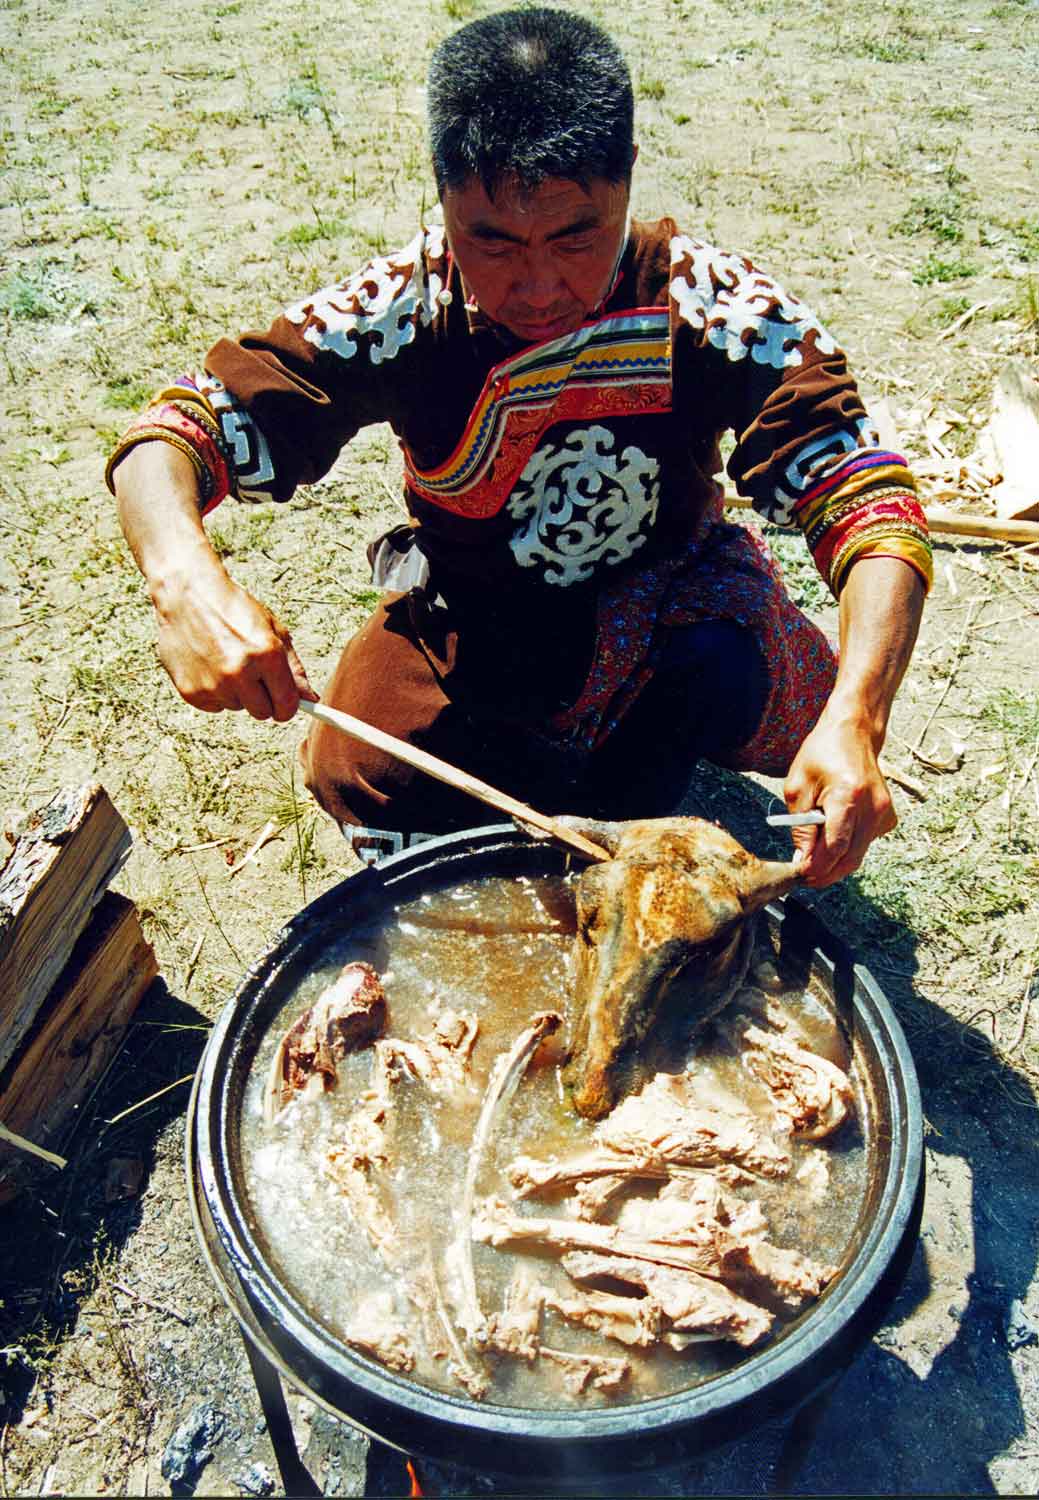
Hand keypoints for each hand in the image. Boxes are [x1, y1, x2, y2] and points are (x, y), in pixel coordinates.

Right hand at [153, 566, 316, 720]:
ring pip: (237, 707)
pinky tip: (210, 666)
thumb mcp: (272, 630)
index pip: (287, 705)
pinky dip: (215, 692)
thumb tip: (310, 697)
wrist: (186, 595)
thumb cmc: (232, 609)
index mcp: (266, 655)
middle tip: (253, 673)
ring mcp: (213, 684)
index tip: (286, 703)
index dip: (288, 706)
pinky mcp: (191, 692)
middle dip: (263, 698)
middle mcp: (239, 673)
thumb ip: (293, 668)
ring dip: (237, 692)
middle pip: (263, 713)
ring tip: (227, 660)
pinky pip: (215, 706)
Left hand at [782, 709, 895, 886]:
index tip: (801, 874)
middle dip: (826, 873)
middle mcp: (873, 807)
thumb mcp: (798, 788)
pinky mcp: (888, 816)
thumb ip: (800, 827)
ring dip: (836, 862)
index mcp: (849, 796)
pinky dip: (849, 847)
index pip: (835, 847)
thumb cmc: (822, 754)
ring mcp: (884, 812)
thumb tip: (803, 859)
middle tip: (805, 876)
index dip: (817, 867)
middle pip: (850, 858)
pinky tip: (834, 835)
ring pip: (859, 854)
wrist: (853, 733)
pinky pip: (866, 843)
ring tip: (814, 856)